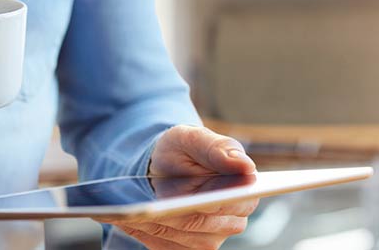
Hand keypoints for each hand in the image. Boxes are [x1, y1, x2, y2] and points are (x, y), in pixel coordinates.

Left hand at [96, 125, 258, 249]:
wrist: (160, 168)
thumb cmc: (181, 150)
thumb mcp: (194, 139)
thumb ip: (219, 149)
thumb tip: (245, 165)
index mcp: (244, 191)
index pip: (237, 204)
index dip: (215, 202)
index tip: (198, 202)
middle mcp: (232, 220)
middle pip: (204, 224)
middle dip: (177, 214)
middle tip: (152, 207)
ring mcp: (209, 238)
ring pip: (184, 238)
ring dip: (158, 225)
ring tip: (134, 212)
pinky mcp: (185, 248)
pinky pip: (166, 246)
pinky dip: (147, 233)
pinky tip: (132, 220)